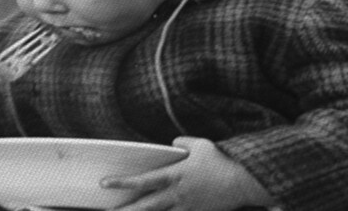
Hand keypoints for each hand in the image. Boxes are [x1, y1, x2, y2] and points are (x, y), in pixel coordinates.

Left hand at [100, 137, 276, 210]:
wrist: (243, 182)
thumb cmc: (221, 160)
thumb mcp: (199, 144)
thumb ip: (182, 143)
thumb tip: (173, 144)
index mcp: (174, 175)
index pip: (143, 180)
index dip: (122, 183)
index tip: (105, 184)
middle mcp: (177, 194)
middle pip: (145, 206)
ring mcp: (186, 208)